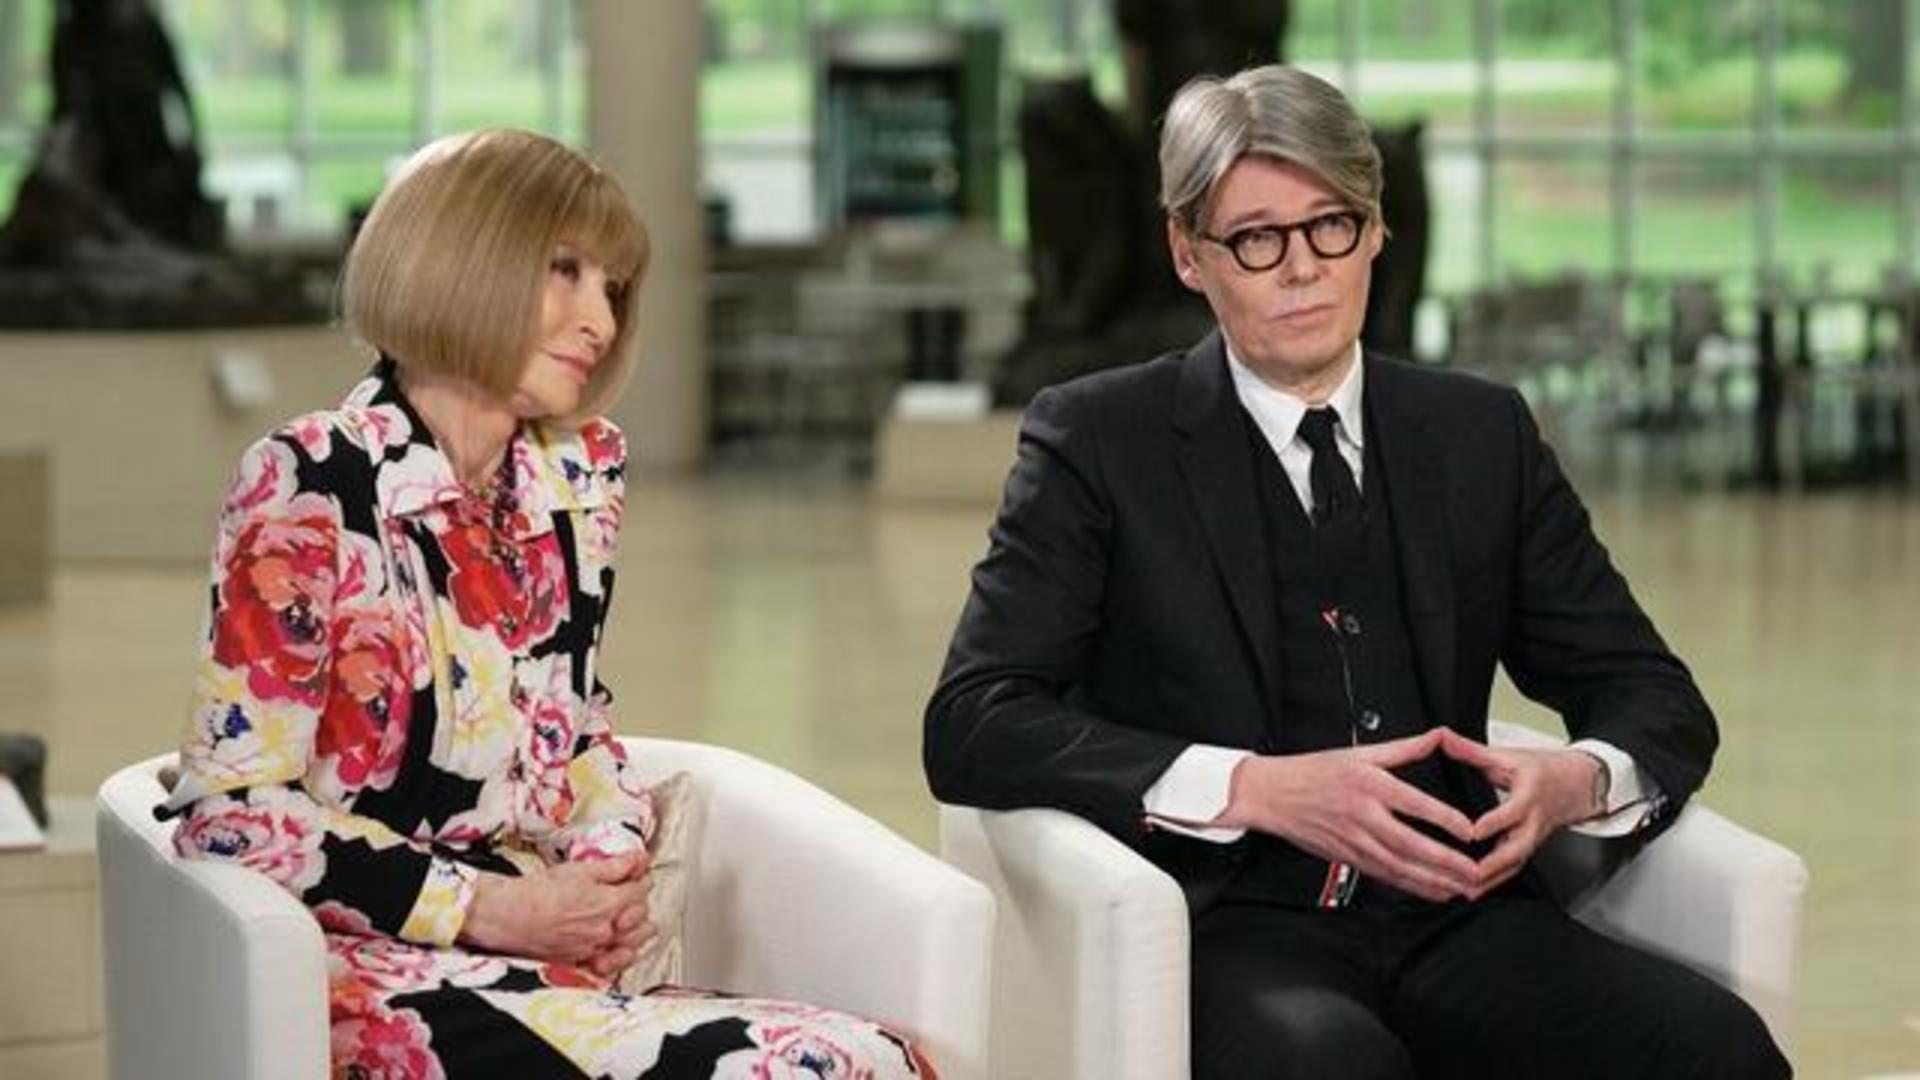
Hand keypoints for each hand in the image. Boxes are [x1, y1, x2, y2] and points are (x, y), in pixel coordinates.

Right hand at [460, 849, 652, 974]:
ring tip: (628, 917)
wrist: (508, 916)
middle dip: (639, 901)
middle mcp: (606, 930)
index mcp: (608, 904)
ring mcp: (595, 949)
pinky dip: (620, 955)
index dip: (641, 878)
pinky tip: (618, 945)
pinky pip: (613, 964)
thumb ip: (615, 866)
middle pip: (641, 916)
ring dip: (636, 928)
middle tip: (630, 891)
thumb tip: (639, 859)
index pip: (642, 890)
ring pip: (633, 942)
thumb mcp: (579, 869)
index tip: (637, 873)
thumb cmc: (537, 892)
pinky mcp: (582, 962)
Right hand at [1218, 728, 1480, 902]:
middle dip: (1445, 862)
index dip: (1443, 819)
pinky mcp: (1347, 856)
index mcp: (1369, 785)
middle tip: (1474, 871)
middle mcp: (1363, 815)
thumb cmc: (1312, 772)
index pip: (1414, 804)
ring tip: (1461, 887)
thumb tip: (1436, 737)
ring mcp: (1354, 840)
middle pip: (1410, 844)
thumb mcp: (1359, 752)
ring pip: (1399, 866)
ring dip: (1432, 880)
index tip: (1468, 830)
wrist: (1272, 795)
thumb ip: (1403, 749)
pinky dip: (1410, 886)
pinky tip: (1431, 891)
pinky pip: (1384, 875)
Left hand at [1439, 729, 1604, 897]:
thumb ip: (1471, 750)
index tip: (1471, 832)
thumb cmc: (1540, 769)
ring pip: (1514, 864)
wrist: (1576, 785)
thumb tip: (1442, 736)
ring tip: (1464, 891)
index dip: (1493, 823)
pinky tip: (1471, 891)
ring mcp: (1532, 839)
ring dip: (1491, 880)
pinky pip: (1512, 869)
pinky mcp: (1527, 849)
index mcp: (1529, 795)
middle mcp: (1533, 821)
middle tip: (1468, 874)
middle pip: (1517, 848)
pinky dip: (1493, 882)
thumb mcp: (1507, 754)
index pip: (1512, 812)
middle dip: (1493, 864)